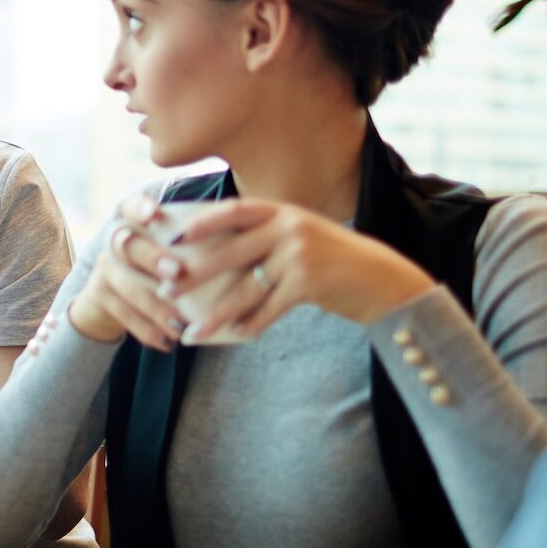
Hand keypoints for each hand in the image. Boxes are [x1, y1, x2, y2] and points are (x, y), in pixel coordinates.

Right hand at [67, 196, 184, 351]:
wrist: (108, 302)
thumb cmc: (155, 270)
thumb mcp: (165, 250)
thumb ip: (189, 242)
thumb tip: (239, 236)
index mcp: (132, 224)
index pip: (130, 207)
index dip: (140, 208)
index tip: (155, 214)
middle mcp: (114, 243)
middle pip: (128, 245)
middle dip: (153, 258)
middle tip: (177, 272)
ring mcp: (103, 271)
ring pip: (127, 287)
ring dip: (155, 306)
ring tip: (181, 324)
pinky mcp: (99, 299)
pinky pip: (123, 316)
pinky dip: (148, 331)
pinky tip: (169, 343)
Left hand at [157, 200, 433, 337]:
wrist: (381, 280)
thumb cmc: (333, 261)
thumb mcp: (300, 236)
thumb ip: (265, 238)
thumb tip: (216, 254)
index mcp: (281, 211)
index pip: (234, 211)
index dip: (202, 223)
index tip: (173, 238)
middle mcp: (288, 226)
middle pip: (230, 252)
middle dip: (195, 273)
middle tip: (165, 290)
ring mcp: (299, 253)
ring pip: (246, 287)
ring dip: (216, 314)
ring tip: (192, 333)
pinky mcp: (309, 282)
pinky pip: (269, 308)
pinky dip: (251, 325)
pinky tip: (234, 337)